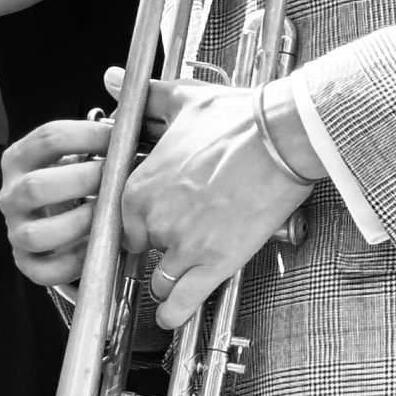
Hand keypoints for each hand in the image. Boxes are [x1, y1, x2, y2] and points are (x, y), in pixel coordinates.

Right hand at [0, 114, 116, 290]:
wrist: (52, 220)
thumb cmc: (71, 182)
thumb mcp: (73, 154)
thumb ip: (93, 136)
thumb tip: (129, 119)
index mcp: (18, 159)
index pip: (47, 138)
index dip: (88, 135)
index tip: (121, 138)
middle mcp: (10, 195)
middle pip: (36, 186)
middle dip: (84, 181)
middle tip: (116, 179)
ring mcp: (15, 231)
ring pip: (38, 234)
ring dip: (80, 224)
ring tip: (109, 215)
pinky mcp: (25, 262)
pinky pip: (46, 270)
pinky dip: (75, 263)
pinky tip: (97, 247)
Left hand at [118, 77, 311, 329]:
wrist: (282, 137)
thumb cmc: (236, 118)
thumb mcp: (180, 100)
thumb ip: (141, 97)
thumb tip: (113, 79)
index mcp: (138, 186)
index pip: (119, 221)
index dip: (135, 226)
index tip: (146, 227)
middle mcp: (153, 219)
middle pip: (140, 251)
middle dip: (154, 250)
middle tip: (174, 244)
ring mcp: (183, 245)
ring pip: (159, 280)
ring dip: (165, 282)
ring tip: (177, 279)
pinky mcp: (215, 263)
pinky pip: (183, 301)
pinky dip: (175, 313)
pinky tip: (171, 317)